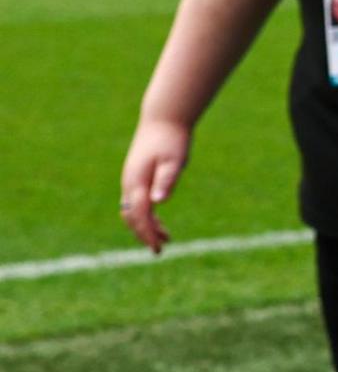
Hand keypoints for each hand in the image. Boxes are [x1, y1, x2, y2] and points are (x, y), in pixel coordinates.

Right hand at [118, 118, 189, 251]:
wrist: (163, 121)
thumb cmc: (172, 140)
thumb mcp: (174, 160)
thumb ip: (167, 180)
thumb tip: (159, 201)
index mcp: (137, 182)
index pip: (140, 215)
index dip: (147, 233)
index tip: (158, 247)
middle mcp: (130, 184)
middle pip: (132, 217)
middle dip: (144, 234)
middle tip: (159, 250)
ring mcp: (131, 181)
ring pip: (133, 211)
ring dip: (146, 227)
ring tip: (165, 239)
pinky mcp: (136, 178)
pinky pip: (136, 203)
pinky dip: (146, 216)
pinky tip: (158, 222)